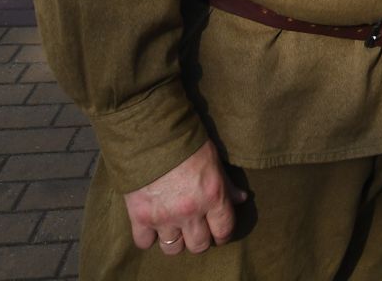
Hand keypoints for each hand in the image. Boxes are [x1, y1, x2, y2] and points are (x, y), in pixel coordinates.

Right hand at [123, 141, 243, 255]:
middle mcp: (190, 212)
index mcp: (213, 196)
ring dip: (175, 240)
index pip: (224, 230)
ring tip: (173, 228)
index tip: (218, 232)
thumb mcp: (213, 159)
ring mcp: (164, 217)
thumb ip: (226, 184)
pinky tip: (152, 226)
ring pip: (173, 248)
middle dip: (200, 239)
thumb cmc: (186, 142)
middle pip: (199, 245)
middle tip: (195, 229)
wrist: (149, 131)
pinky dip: (148, 237)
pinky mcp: (139, 216)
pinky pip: (144, 243)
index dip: (222, 234)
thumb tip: (241, 199)